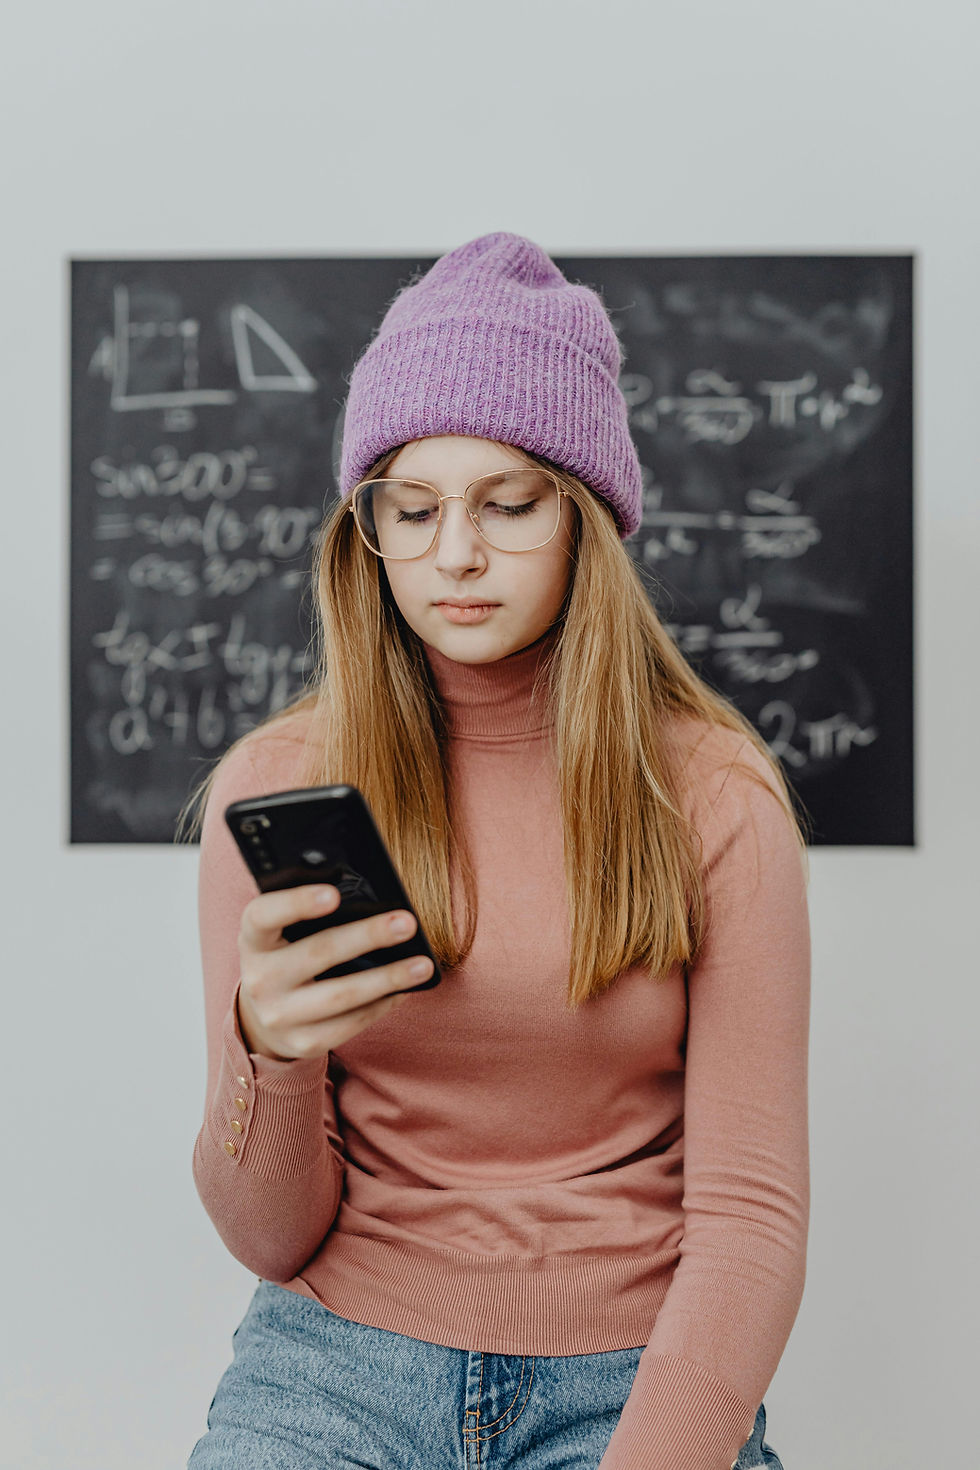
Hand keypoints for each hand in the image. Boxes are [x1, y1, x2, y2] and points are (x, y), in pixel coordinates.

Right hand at [235, 884, 432, 1060]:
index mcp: (253, 939)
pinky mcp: (302, 1043)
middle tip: (406, 922)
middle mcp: (258, 979)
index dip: (296, 903)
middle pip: (318, 953)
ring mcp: (279, 1016)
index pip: (263, 915)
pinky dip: (381, 1004)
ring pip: (340, 995)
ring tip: (422, 964)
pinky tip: (404, 989)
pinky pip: (350, 1024)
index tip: (334, 893)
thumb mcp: (284, 932)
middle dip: (367, 936)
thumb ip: (311, 913)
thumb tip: (370, 897)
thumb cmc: (288, 955)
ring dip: (387, 978)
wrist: (266, 1016)